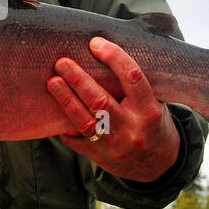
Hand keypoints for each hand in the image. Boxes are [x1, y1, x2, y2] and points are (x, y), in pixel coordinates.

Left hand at [47, 36, 180, 181]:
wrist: (157, 165)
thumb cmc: (153, 123)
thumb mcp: (155, 103)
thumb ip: (135, 85)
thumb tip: (104, 51)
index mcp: (149, 111)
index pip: (133, 79)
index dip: (114, 58)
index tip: (96, 43)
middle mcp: (132, 129)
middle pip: (101, 102)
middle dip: (79, 80)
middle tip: (62, 63)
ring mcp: (115, 146)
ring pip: (85, 122)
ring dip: (66, 100)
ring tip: (52, 82)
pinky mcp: (100, 158)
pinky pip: (76, 140)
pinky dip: (64, 125)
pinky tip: (51, 111)